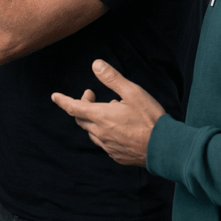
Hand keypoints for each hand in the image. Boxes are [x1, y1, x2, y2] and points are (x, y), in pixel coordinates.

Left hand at [51, 60, 165, 167]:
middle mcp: (100, 133)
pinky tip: (118, 127)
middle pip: (81, 119)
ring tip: (110, 110)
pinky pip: (104, 142)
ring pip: (92, 131)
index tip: (54, 96)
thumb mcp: (133, 93)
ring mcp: (108, 146)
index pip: (73, 108)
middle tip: (91, 95)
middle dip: (82, 105)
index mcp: (101, 117)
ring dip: (94, 119)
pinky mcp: (117, 155)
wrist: (166, 148)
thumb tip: (96, 64)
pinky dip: (104, 132)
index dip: (62, 101)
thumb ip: (112, 78)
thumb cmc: (151, 119)